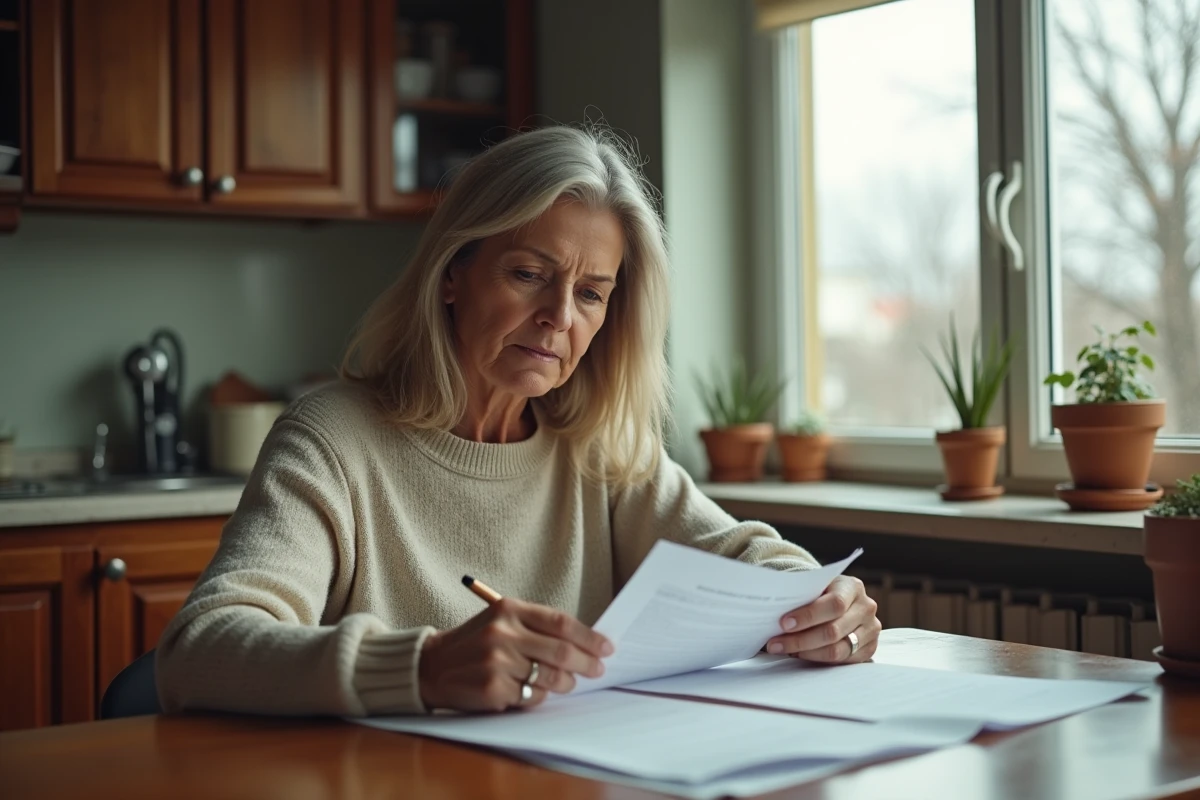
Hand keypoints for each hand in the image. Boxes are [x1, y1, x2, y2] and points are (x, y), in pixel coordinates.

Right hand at [418, 598, 613, 711]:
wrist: (432, 665)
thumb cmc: (475, 643)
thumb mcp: (501, 621)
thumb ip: (537, 627)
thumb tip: (584, 643)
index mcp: (508, 609)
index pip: (560, 623)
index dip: (589, 637)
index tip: (606, 647)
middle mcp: (502, 633)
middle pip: (561, 651)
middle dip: (586, 663)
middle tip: (597, 670)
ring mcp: (496, 662)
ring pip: (550, 678)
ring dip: (564, 684)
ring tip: (566, 683)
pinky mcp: (492, 688)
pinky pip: (531, 698)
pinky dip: (537, 697)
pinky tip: (528, 692)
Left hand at [765, 576, 880, 663]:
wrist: (841, 600)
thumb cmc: (822, 593)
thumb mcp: (815, 586)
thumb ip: (801, 596)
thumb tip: (771, 612)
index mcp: (853, 587)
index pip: (834, 604)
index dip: (808, 616)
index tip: (783, 624)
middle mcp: (866, 608)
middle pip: (833, 631)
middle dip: (800, 639)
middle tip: (775, 643)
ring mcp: (871, 630)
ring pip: (837, 650)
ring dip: (806, 653)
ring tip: (784, 650)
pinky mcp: (869, 648)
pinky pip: (843, 661)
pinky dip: (818, 660)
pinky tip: (801, 654)